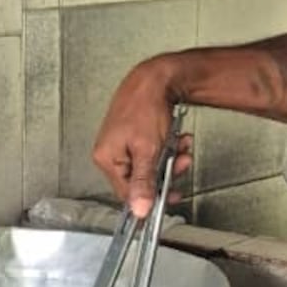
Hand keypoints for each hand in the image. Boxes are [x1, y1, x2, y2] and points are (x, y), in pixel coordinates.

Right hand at [92, 59, 193, 215]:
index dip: (151, 196)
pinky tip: (176, 138)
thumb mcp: (147, 150)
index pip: (127, 193)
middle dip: (166, 172)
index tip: (170, 195)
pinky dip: (168, 147)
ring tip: (180, 146)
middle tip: (180, 164)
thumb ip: (143, 182)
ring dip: (171, 158)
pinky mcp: (135, 136)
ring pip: (151, 165)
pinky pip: (153, 152)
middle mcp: (111, 152)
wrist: (158, 77)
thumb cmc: (146, 105)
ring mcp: (122, 143)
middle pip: (141, 179)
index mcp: (106, 157)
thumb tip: (139, 209)